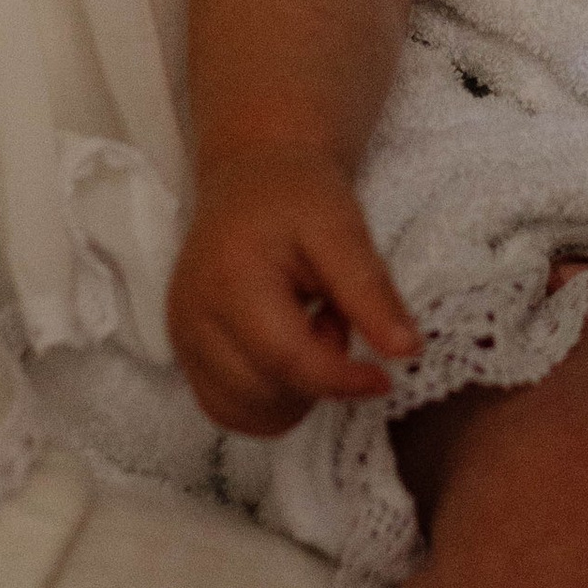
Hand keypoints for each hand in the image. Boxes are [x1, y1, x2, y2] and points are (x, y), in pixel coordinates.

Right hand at [167, 147, 421, 436]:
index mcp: (231, 278)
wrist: (251, 174)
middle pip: (267, 393)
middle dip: (317, 374)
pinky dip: (267, 398)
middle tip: (332, 317)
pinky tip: (282, 350)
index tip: (385, 379)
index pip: (287, 359)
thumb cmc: (299, 197)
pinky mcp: (183, 352)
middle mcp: (192, 315)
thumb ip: (371, 292)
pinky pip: (228, 410)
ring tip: (305, 330)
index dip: (342, 380)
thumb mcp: (343, 229)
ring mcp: (181, 338)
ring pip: (248, 413)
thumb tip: (406, 352)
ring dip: (292, 390)